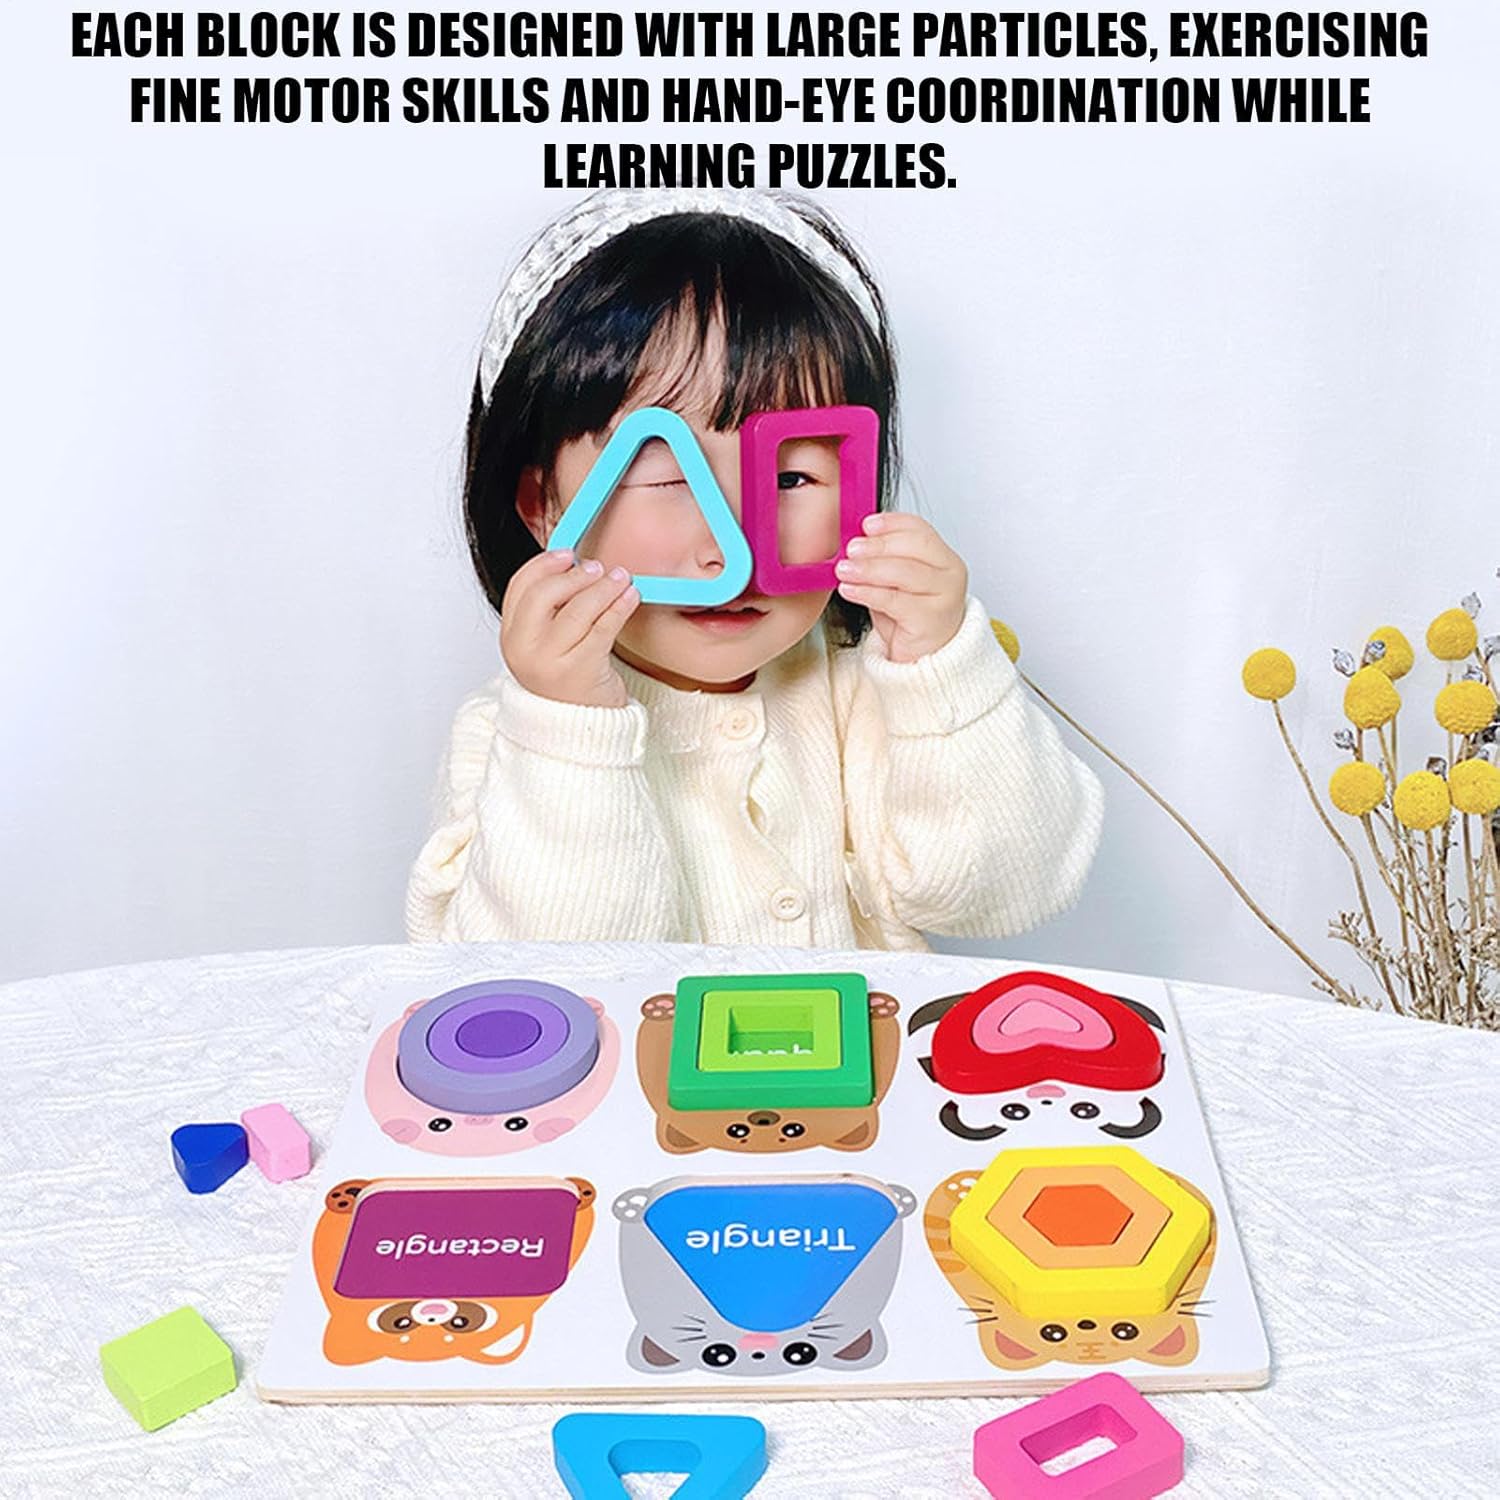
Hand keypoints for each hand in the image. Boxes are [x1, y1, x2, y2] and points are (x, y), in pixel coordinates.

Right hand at [499, 550, 640, 707]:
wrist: (579, 728)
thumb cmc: (567, 681)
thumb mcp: (546, 645)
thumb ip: (550, 611)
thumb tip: (576, 566)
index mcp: (511, 637)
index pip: (520, 587)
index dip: (545, 564)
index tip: (568, 555)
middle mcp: (524, 649)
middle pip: (545, 594)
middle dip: (575, 575)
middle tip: (598, 567)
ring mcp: (550, 662)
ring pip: (578, 609)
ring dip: (604, 587)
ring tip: (621, 578)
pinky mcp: (580, 671)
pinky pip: (602, 628)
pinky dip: (619, 607)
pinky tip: (630, 597)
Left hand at [834, 513, 967, 663]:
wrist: (922, 657)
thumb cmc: (908, 615)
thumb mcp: (895, 581)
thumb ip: (882, 559)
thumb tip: (854, 540)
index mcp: (943, 557)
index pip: (920, 529)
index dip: (891, 524)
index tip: (865, 525)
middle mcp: (950, 574)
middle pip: (914, 547)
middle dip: (878, 546)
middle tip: (850, 549)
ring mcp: (944, 597)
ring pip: (904, 572)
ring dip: (869, 569)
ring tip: (844, 569)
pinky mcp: (930, 621)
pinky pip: (894, 601)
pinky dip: (867, 592)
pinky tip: (849, 590)